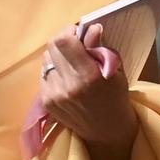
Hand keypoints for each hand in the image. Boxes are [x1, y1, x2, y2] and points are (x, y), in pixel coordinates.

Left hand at [40, 24, 137, 159]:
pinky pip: (44, 74)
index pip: (64, 42)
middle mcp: (68, 85)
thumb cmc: (115, 97)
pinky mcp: (46, 102)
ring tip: (71, 63)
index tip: (77, 32)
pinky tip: (67, 78)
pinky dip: (54, 70)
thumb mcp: (115, 70)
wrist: (107, 132)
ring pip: (46, 59)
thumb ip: (100, 48)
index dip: (68, 31)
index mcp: (89, 76)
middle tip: (75, 44)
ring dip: (58, 55)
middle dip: (63, 40)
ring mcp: (54, 95)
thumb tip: (90, 28)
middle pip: (52, 47)